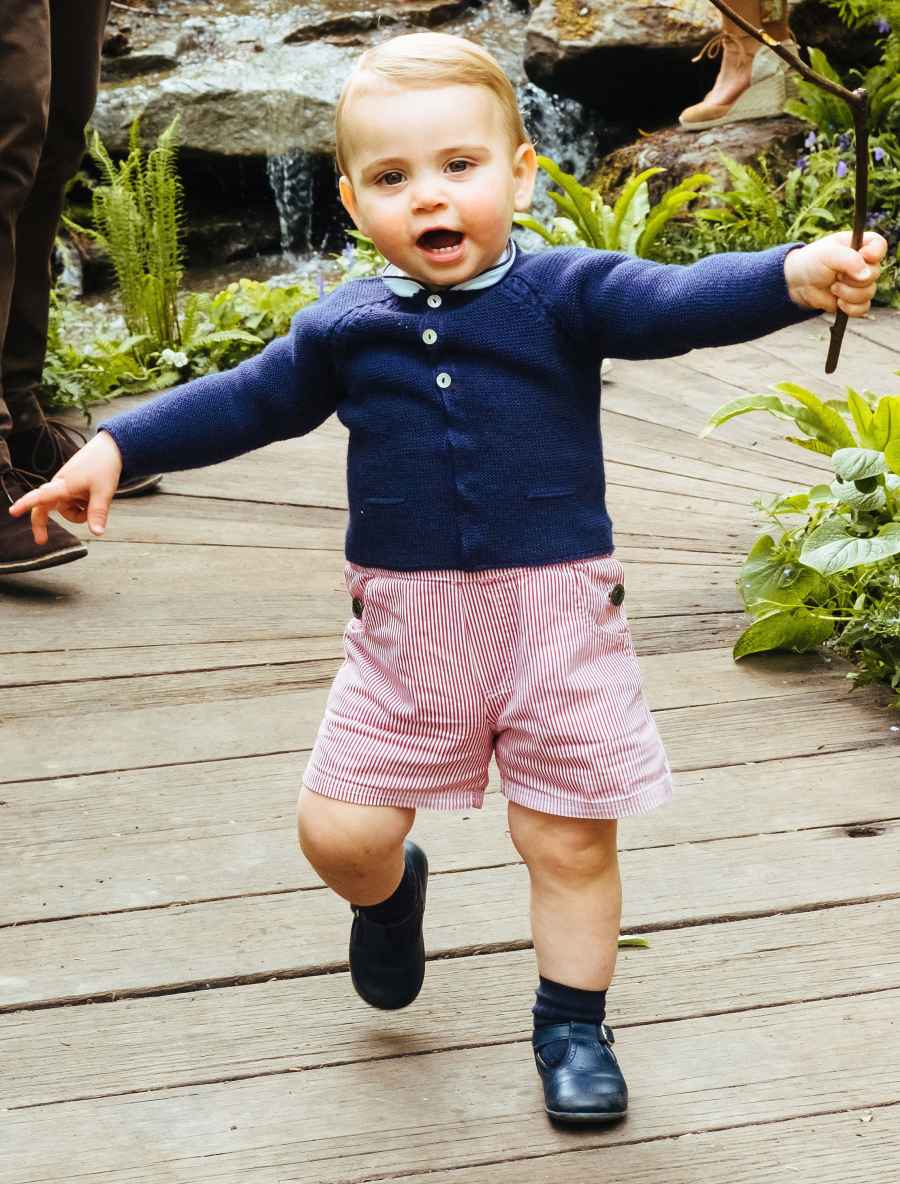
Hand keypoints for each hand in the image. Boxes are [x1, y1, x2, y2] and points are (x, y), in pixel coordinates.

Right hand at [7, 430, 122, 542]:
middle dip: (42, 523)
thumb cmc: (104, 467)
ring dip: (80, 513)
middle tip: (41, 540)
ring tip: (94, 498)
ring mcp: (65, 488)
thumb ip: (98, 513)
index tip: (13, 511)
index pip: (41, 496)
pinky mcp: (71, 490)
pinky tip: (92, 496)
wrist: (110, 450)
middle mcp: (59, 487)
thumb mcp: (104, 492)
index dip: (26, 504)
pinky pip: (73, 506)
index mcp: (63, 485)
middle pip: (44, 507)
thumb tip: (97, 533)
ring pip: (66, 511)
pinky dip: (82, 507)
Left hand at [784, 231, 886, 314]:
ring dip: (848, 293)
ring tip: (833, 287)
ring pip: (869, 293)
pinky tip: (838, 302)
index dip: (875, 253)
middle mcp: (864, 264)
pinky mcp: (854, 300)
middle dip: (853, 279)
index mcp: (860, 245)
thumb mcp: (828, 254)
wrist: (798, 283)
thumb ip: (849, 260)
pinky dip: (850, 307)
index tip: (864, 257)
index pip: (879, 245)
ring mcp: (860, 283)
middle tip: (837, 276)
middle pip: (875, 273)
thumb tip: (866, 275)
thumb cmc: (811, 262)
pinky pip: (863, 308)